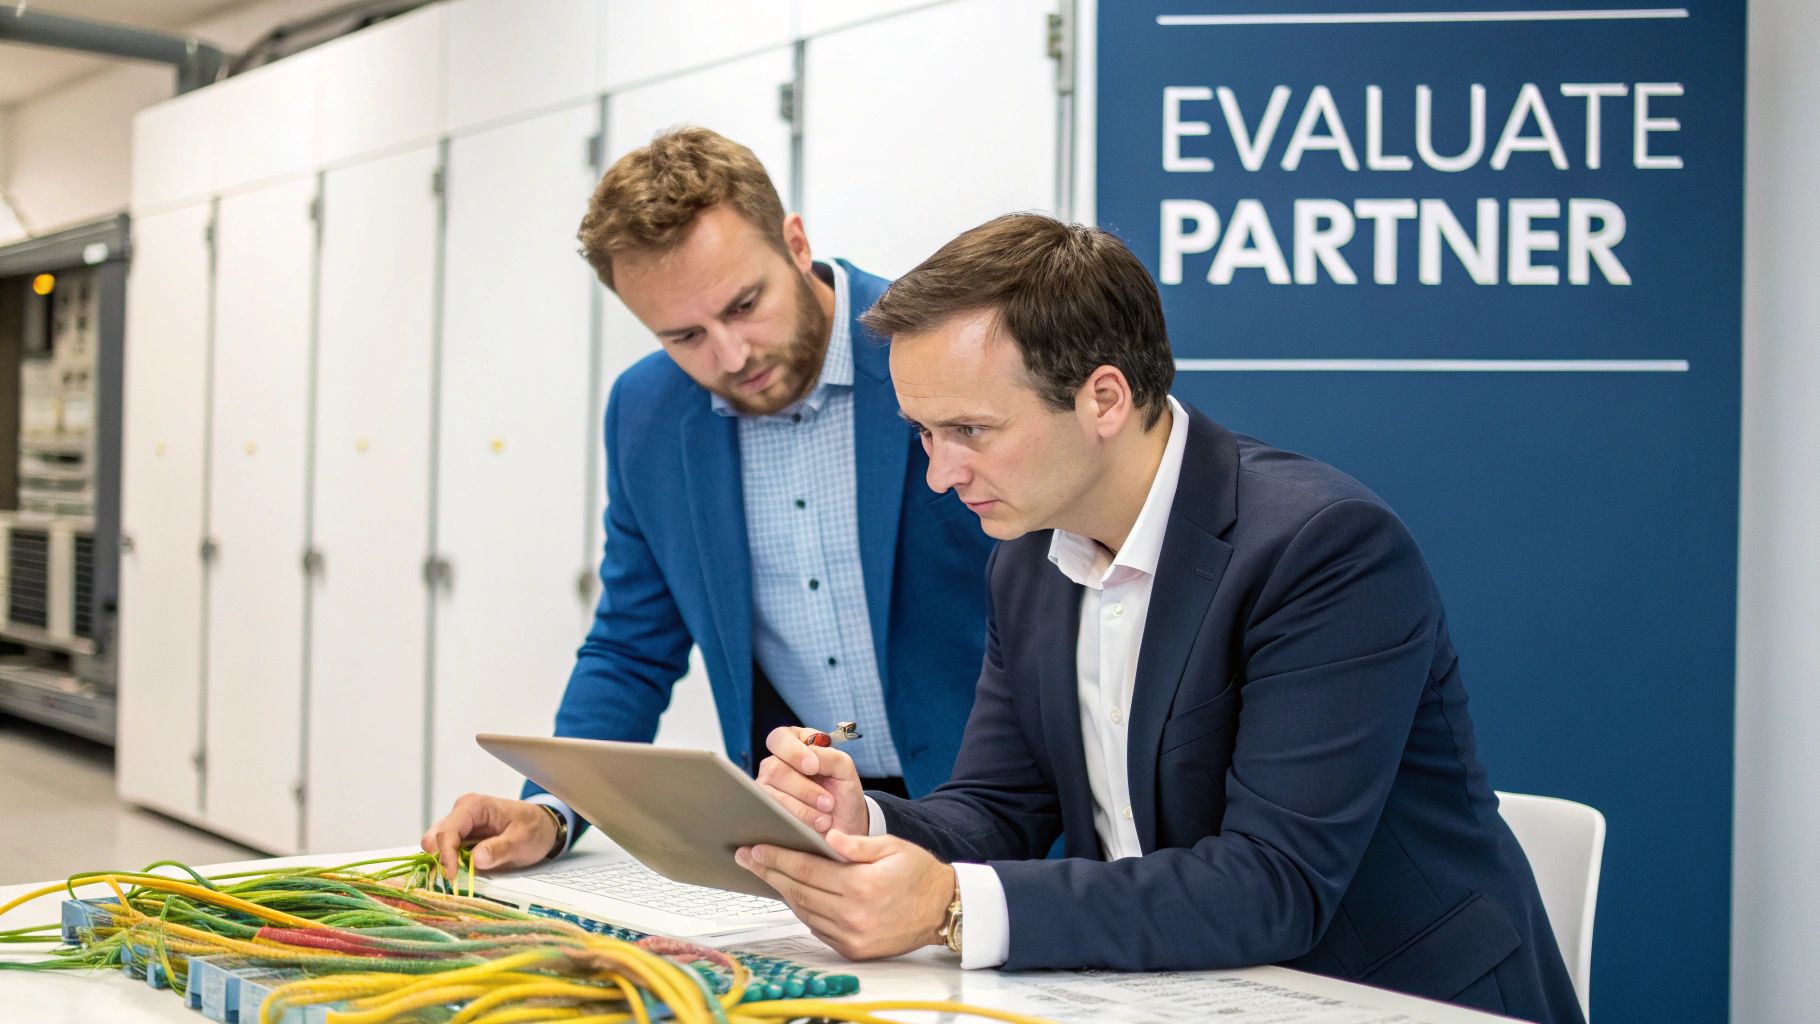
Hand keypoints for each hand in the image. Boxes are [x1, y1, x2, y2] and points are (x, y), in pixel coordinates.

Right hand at [420, 794, 558, 880]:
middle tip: (451, 879)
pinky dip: (449, 864)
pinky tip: (460, 875)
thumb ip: (500, 849)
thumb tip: (476, 859)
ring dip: (442, 863)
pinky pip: (446, 852)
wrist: (543, 827)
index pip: (449, 831)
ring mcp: (460, 826)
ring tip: (456, 879)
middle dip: (439, 858)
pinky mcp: (462, 839)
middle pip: (436, 837)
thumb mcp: (522, 840)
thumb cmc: (534, 828)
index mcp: (474, 807)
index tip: (452, 876)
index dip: (446, 854)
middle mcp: (462, 813)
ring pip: (437, 845)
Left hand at [736, 830, 955, 959]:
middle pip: (798, 890)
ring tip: (767, 873)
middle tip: (747, 858)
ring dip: (783, 892)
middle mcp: (853, 914)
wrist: (942, 910)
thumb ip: (856, 844)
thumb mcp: (891, 847)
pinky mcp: (853, 950)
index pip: (806, 868)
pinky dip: (803, 911)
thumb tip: (826, 837)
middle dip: (769, 872)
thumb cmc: (919, 874)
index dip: (777, 858)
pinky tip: (794, 894)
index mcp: (861, 885)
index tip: (756, 849)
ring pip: (804, 911)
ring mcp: (851, 936)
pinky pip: (817, 928)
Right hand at [756, 726, 868, 835]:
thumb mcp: (845, 771)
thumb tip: (810, 760)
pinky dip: (792, 823)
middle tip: (828, 803)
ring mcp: (766, 789)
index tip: (813, 767)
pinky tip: (808, 829)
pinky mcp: (764, 813)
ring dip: (800, 809)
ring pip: (770, 795)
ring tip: (823, 821)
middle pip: (775, 769)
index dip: (793, 752)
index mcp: (794, 745)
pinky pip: (769, 816)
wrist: (844, 828)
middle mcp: (775, 764)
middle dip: (803, 789)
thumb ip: (830, 757)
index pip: (780, 738)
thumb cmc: (842, 794)